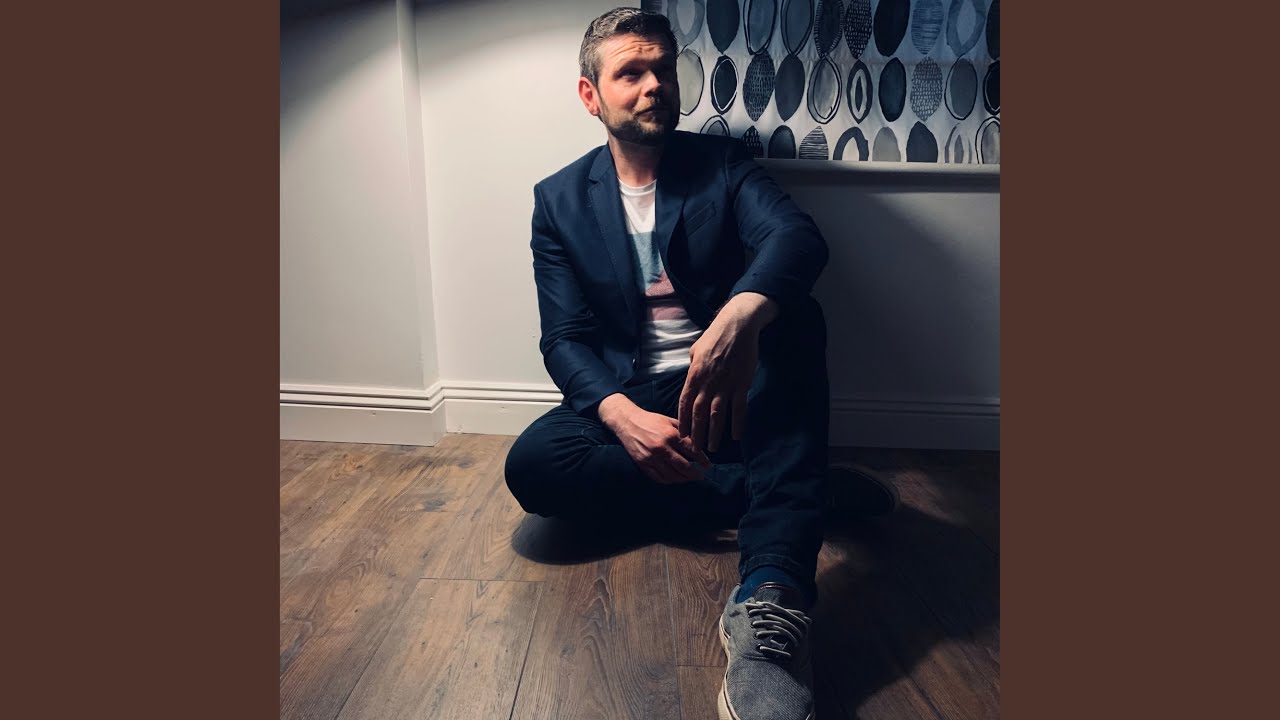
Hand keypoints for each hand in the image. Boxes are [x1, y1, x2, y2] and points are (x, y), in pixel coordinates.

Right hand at [598, 395, 710, 483]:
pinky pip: (658, 478)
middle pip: (683, 467)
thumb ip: (684, 432)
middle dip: (695, 474)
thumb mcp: (670, 421)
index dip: (702, 460)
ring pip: (672, 475)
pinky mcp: (643, 464)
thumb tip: (698, 444)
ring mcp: (651, 457)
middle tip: (700, 476)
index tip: (707, 465)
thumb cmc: (651, 421)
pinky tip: (674, 479)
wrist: (627, 422)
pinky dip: (668, 481)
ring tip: (689, 479)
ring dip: (683, 479)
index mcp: (671, 435)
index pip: (692, 451)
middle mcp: (662, 448)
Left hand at [678, 293, 776, 451]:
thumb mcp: (695, 351)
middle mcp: (708, 382)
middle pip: (699, 413)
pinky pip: (739, 408)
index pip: (685, 403)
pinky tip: (736, 436)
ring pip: (717, 414)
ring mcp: (725, 384)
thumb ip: (692, 369)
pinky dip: (738, 423)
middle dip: (696, 434)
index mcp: (694, 374)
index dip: (683, 421)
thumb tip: (690, 381)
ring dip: (714, 433)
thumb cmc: (715, 336)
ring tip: (712, 449)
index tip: (681, 436)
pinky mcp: (742, 384)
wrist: (737, 325)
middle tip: (694, 450)